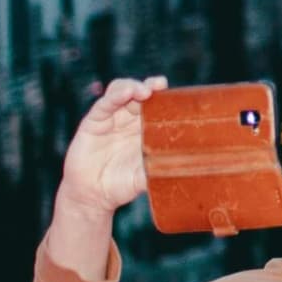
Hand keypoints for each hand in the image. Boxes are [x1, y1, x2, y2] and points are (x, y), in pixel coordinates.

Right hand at [58, 76, 168, 218]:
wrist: (92, 196)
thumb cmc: (121, 185)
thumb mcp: (145, 177)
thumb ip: (160, 170)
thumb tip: (189, 169)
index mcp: (145, 129)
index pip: (156, 105)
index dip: (165, 96)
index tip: (176, 94)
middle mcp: (128, 120)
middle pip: (140, 93)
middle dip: (150, 86)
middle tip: (160, 85)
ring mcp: (111, 118)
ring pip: (121, 91)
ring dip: (133, 87)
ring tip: (144, 91)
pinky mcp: (93, 122)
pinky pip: (104, 104)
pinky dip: (115, 96)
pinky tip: (125, 93)